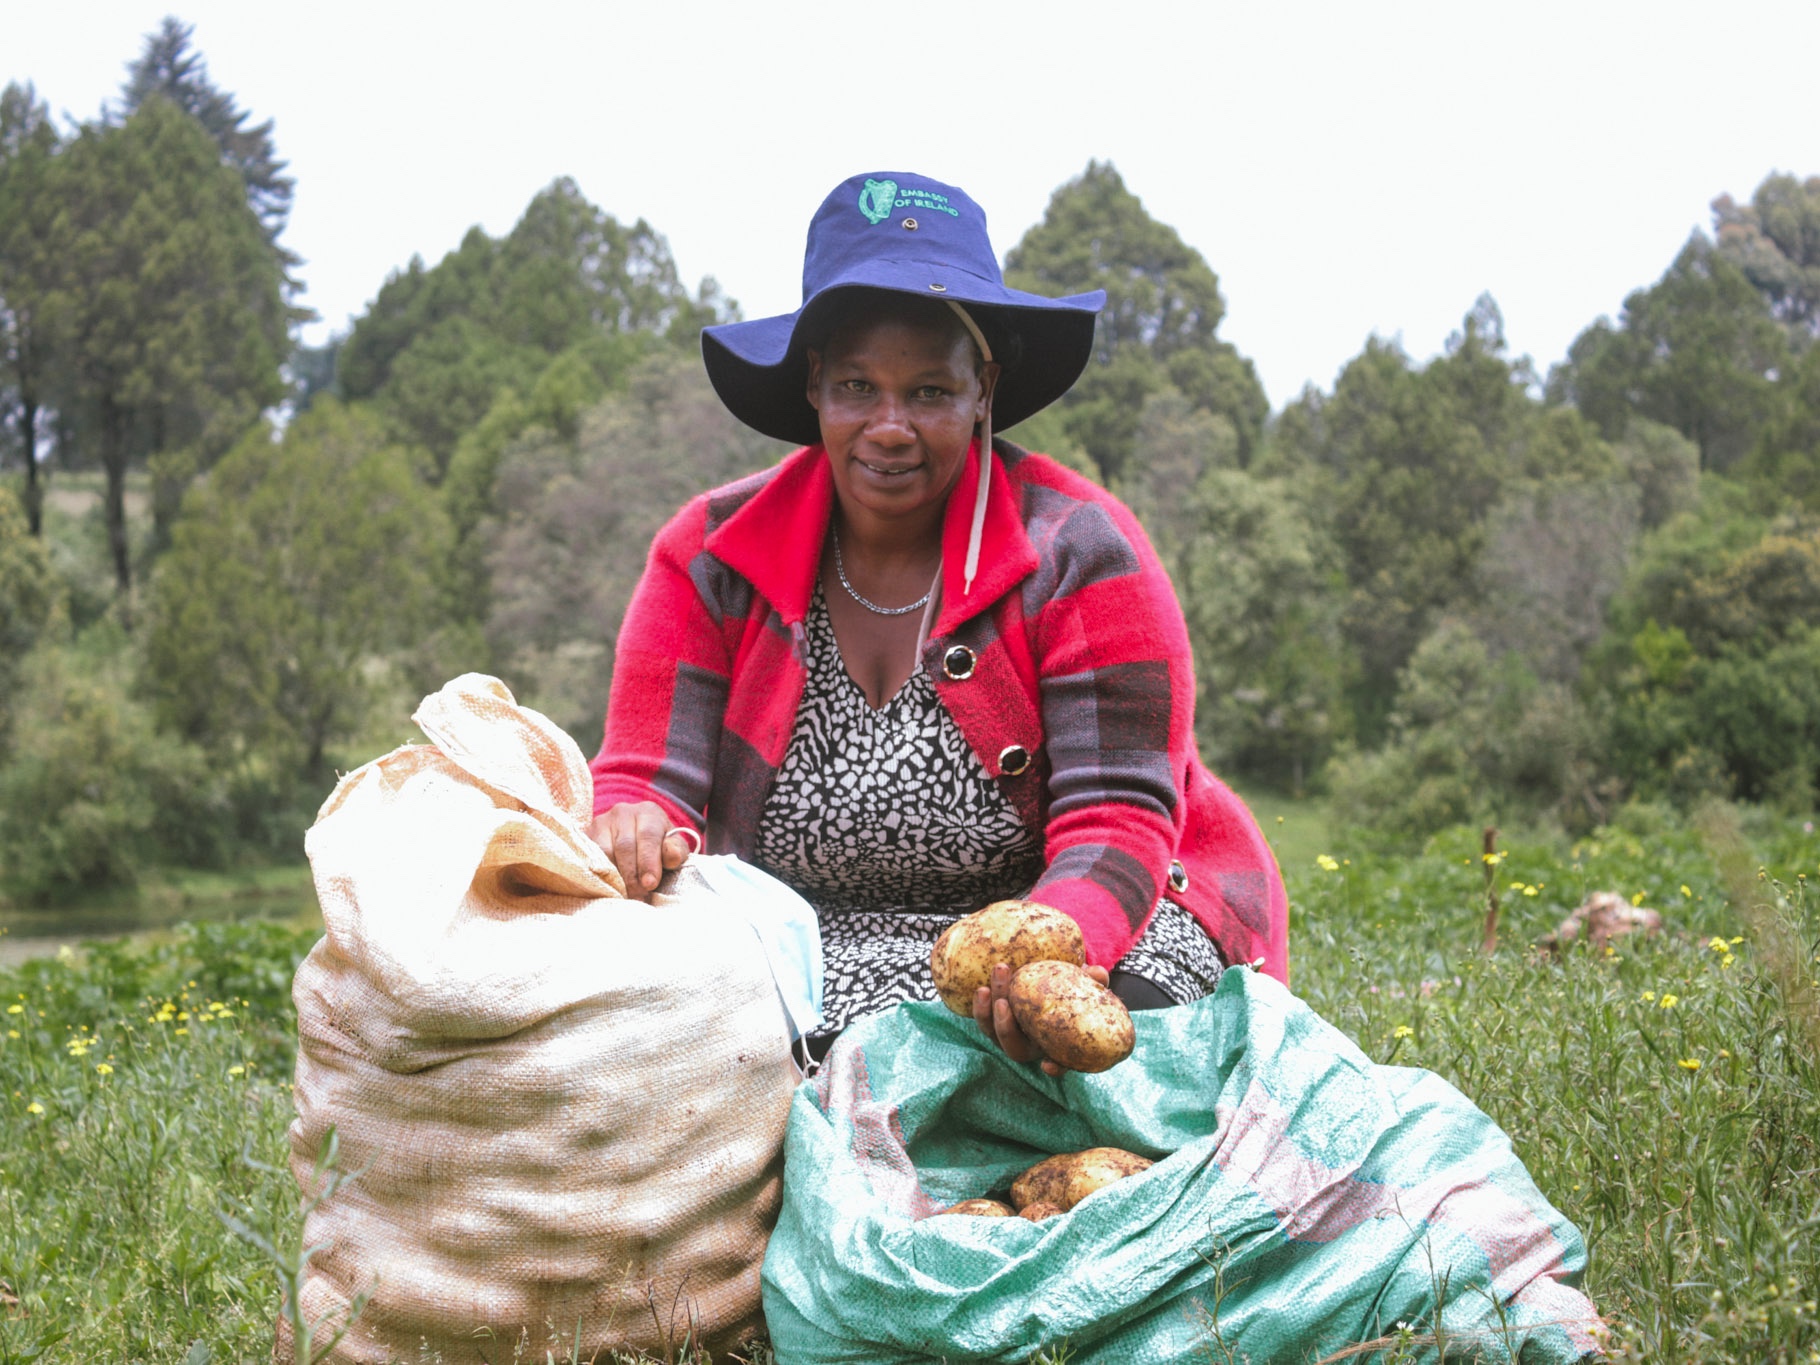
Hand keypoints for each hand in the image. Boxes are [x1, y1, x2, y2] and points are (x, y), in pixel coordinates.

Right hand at [588, 801, 694, 900]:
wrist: (634, 837)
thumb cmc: (658, 846)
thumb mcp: (673, 846)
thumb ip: (676, 851)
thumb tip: (672, 856)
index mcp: (648, 813)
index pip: (648, 835)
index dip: (648, 861)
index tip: (650, 884)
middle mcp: (623, 813)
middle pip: (625, 845)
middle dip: (632, 875)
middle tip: (638, 897)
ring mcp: (601, 823)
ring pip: (604, 852)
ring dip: (614, 877)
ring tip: (624, 896)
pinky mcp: (586, 836)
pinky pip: (589, 856)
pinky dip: (598, 874)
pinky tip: (607, 888)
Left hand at [973, 961, 1111, 1076]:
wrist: (1051, 979)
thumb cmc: (1073, 987)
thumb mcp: (1087, 984)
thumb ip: (1094, 981)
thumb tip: (1097, 972)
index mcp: (1057, 1044)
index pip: (1060, 1064)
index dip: (1055, 1067)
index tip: (1049, 1064)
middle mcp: (1032, 1045)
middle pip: (1014, 1047)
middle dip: (1005, 1027)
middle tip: (1004, 1001)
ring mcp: (1011, 1035)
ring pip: (994, 1034)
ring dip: (987, 1013)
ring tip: (987, 987)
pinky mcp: (995, 1020)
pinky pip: (984, 1020)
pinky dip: (980, 1007)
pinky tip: (981, 988)